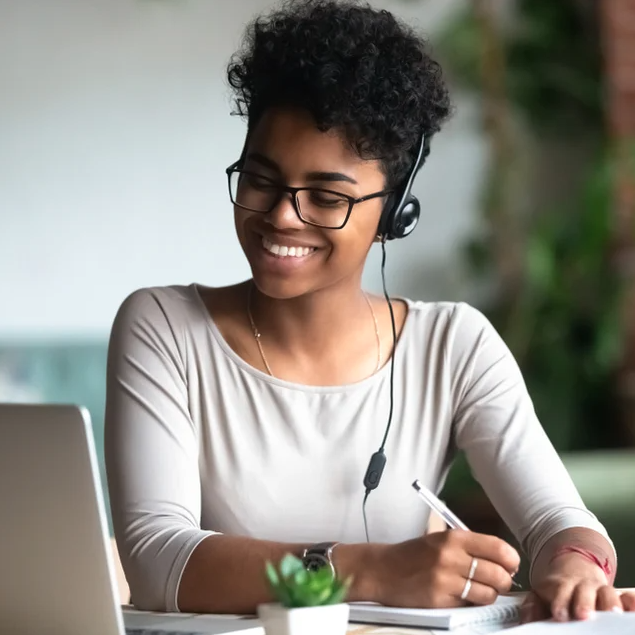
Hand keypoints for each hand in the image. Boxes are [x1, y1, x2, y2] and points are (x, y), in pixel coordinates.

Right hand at [374, 530, 519, 608]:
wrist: (383, 570)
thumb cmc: (414, 555)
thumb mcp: (440, 540)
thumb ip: (469, 547)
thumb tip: (504, 561)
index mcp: (454, 537)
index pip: (499, 548)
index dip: (511, 560)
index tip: (510, 564)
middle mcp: (451, 556)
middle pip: (498, 574)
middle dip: (504, 581)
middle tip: (498, 582)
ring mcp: (445, 580)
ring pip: (488, 594)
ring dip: (489, 595)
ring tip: (479, 591)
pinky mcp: (439, 600)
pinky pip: (469, 605)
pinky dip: (471, 603)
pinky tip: (462, 596)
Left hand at [521, 554, 634, 622]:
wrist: (574, 568)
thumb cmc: (558, 590)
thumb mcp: (541, 593)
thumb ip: (533, 607)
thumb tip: (528, 621)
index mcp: (562, 586)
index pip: (560, 592)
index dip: (560, 601)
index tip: (559, 614)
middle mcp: (582, 587)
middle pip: (584, 592)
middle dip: (583, 603)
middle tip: (583, 615)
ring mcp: (601, 591)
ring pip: (606, 593)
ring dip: (609, 603)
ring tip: (613, 614)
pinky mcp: (617, 597)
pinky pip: (627, 597)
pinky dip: (631, 601)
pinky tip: (633, 608)